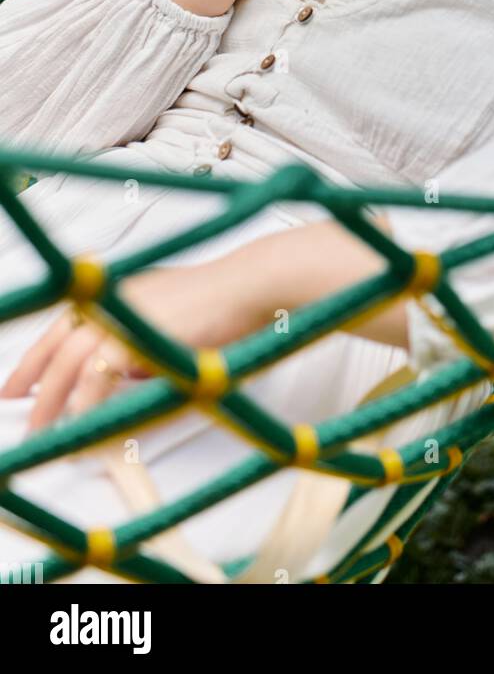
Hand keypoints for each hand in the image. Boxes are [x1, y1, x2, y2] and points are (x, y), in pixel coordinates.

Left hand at [0, 253, 265, 434]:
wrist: (249, 284)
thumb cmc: (224, 300)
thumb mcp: (171, 316)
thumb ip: (141, 341)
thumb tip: (123, 376)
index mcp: (118, 292)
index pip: (62, 325)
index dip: (35, 356)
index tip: (19, 380)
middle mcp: (113, 300)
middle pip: (56, 345)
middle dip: (30, 381)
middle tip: (17, 409)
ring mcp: (122, 316)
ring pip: (68, 364)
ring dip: (51, 402)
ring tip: (42, 432)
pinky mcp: (136, 336)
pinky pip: (97, 379)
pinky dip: (85, 405)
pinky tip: (81, 423)